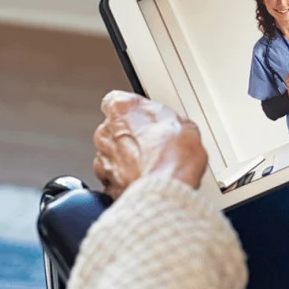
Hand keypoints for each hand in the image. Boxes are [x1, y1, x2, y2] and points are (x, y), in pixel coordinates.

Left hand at [92, 91, 207, 199]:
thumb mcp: (185, 124)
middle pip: (114, 130)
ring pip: (112, 155)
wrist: (166, 188)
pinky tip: (145, 180)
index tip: (147, 117)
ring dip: (127, 159)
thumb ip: (168, 120)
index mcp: (121, 110)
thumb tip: (175, 126)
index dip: (134, 111)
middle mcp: (105, 133)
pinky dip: (126, 180)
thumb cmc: (172, 156)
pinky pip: (114, 179)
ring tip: (152, 165)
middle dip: (131, 137)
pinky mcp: (106, 184)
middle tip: (154, 143)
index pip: (117, 100)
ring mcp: (103, 160)